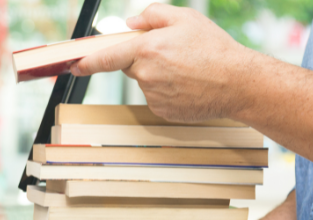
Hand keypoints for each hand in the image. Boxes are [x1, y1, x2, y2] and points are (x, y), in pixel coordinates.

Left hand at [70, 3, 256, 121]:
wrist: (237, 83)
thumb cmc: (214, 48)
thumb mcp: (185, 18)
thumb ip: (151, 15)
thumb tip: (129, 24)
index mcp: (147, 49)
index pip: (107, 57)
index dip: (87, 62)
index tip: (74, 65)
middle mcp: (145, 75)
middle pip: (130, 66)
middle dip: (143, 59)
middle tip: (172, 54)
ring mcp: (153, 96)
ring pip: (145, 82)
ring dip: (158, 75)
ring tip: (187, 70)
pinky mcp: (161, 111)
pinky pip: (156, 98)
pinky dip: (167, 91)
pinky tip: (187, 85)